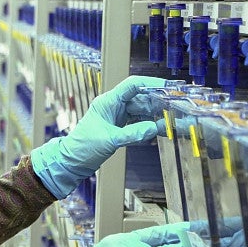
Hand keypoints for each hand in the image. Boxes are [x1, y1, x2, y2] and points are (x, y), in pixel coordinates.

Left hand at [31, 76, 167, 197]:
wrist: (72, 162)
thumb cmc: (83, 148)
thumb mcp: (109, 140)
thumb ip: (132, 133)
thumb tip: (154, 127)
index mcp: (108, 102)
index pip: (132, 86)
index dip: (151, 83)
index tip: (167, 86)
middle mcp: (114, 106)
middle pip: (141, 99)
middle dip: (158, 103)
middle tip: (175, 108)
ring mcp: (117, 117)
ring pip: (141, 112)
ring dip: (155, 117)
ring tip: (172, 122)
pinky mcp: (119, 128)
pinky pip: (138, 124)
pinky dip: (148, 127)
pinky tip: (160, 131)